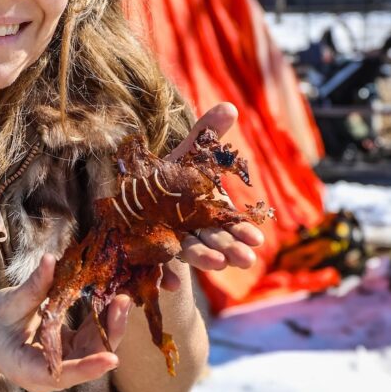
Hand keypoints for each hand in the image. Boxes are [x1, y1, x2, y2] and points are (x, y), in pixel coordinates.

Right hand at [0, 254, 131, 391]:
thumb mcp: (10, 304)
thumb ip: (33, 287)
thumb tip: (50, 260)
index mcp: (27, 369)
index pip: (62, 374)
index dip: (88, 368)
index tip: (111, 359)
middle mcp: (49, 375)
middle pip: (87, 359)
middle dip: (108, 332)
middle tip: (122, 302)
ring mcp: (63, 364)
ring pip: (94, 349)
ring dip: (109, 323)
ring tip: (121, 297)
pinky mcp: (70, 352)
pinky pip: (91, 338)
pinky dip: (101, 319)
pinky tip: (112, 299)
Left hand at [160, 102, 264, 290]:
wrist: (133, 202)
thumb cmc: (167, 178)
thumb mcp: (186, 155)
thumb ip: (207, 135)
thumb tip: (231, 106)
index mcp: (205, 211)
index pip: (227, 222)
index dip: (241, 230)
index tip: (257, 239)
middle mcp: (190, 230)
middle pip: (211, 240)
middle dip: (229, 249)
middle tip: (245, 259)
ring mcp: (169, 243)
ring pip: (187, 253)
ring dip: (202, 259)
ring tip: (216, 263)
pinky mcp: (146, 253)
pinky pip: (154, 266)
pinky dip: (163, 276)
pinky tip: (169, 285)